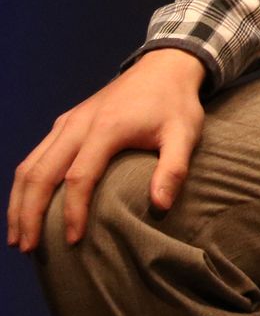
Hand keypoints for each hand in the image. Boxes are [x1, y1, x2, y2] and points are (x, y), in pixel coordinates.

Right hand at [9, 46, 207, 252]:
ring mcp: (67, 122)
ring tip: (17, 236)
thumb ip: (174, 169)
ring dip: (18, 202)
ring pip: (28, 166)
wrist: (163, 67)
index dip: (72, 212)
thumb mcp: (185, 133)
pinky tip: (24, 206)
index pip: (79, 178)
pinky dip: (24, 184)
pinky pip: (34, 156)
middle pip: (40, 174)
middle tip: (27, 248)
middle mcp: (77, 125)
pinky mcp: (64, 122)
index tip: (72, 241)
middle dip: (28, 214)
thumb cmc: (176, 104)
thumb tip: (160, 207)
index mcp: (106, 129)